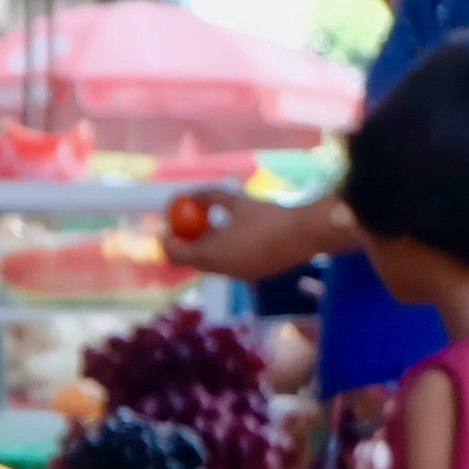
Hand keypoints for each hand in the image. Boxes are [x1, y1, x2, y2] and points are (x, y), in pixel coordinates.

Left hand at [160, 187, 320, 283]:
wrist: (304, 234)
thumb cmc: (267, 216)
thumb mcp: (236, 201)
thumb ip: (210, 197)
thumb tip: (191, 193)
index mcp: (210, 255)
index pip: (175, 255)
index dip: (166, 242)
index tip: (164, 228)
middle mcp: (220, 271)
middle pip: (193, 261)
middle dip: (187, 245)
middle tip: (187, 227)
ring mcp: (237, 276)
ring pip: (213, 264)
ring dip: (208, 248)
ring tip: (214, 227)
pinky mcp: (254, 275)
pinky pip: (231, 265)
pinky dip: (226, 252)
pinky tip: (237, 235)